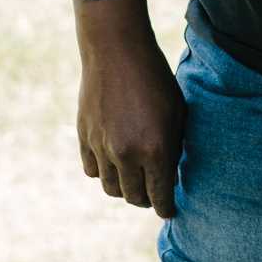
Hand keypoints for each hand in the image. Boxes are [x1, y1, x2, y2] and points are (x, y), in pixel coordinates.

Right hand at [77, 34, 185, 217]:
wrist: (116, 50)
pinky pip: (92, 171)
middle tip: (154, 194)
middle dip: (146, 199)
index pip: (160, 195)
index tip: (169, 211)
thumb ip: (174, 146)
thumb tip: (170, 173)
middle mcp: (126, 154)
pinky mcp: (84, 138)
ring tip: (134, 180)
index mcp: (155, 148)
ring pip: (111, 188)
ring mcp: (102, 147)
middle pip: (134, 197)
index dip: (166, 208)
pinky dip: (103, 172)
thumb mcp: (176, 112)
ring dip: (124, 189)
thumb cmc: (155, 78)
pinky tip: (114, 163)